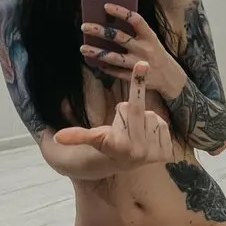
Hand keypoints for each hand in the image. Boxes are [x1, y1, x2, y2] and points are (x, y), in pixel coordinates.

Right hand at [54, 61, 174, 169]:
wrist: (126, 162)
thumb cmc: (108, 145)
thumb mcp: (95, 138)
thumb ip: (78, 135)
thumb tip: (58, 137)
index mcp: (119, 144)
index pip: (127, 107)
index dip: (137, 83)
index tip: (143, 63)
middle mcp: (139, 151)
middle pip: (138, 108)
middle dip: (129, 111)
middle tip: (123, 125)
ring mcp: (155, 153)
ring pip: (152, 116)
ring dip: (143, 120)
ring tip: (136, 133)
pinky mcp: (167, 152)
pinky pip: (163, 124)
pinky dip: (156, 128)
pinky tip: (148, 137)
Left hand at [81, 4, 187, 98]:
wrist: (170, 77)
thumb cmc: (156, 53)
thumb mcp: (151, 39)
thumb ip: (135, 31)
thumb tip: (112, 20)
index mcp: (150, 36)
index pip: (135, 20)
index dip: (121, 12)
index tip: (106, 6)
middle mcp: (144, 49)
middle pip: (119, 38)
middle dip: (100, 31)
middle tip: (85, 26)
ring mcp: (138, 65)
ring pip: (114, 57)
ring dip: (97, 52)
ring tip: (83, 48)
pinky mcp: (134, 78)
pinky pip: (116, 72)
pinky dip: (105, 68)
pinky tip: (96, 63)